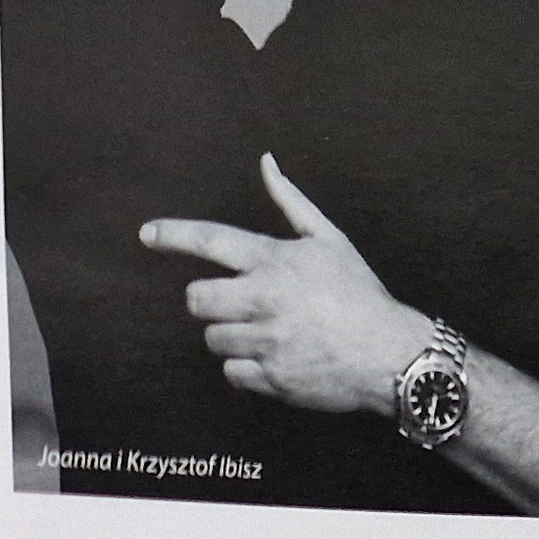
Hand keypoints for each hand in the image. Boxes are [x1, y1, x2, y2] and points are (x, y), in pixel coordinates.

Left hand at [142, 160, 433, 418]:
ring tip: (271, 332)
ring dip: (233, 337)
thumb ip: (290, 201)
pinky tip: (276, 358)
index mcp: (275, 261)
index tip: (147, 233)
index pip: (212, 240)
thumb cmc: (358, 292)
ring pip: (213, 339)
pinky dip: (248, 369)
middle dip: (210, 303)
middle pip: (196, 300)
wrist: (391, 352)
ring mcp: (266, 340)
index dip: (174, 235)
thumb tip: (266, 161)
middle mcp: (265, 298)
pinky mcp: (270, 377)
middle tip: (240, 304)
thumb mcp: (329, 239)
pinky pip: (231, 372)